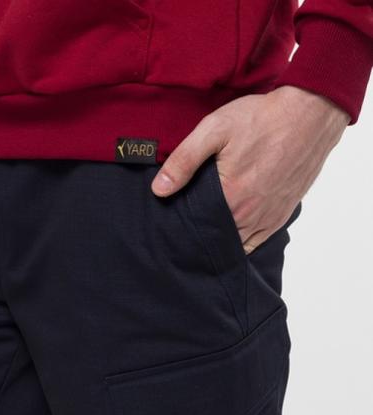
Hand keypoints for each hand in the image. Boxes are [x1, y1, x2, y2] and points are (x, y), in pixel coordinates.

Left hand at [151, 85, 349, 253]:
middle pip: (216, 240)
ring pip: (237, 245)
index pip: (197, 229)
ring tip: (204, 234)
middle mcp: (250, 214)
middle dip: (200, 239)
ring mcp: (268, 218)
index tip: (172, 227)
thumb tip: (159, 189)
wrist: (310, 114)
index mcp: (230, 196)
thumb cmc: (261, 119)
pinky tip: (230, 234)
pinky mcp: (281, 215)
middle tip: (185, 232)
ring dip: (221, 243)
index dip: (183, 230)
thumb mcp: (214, 130)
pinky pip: (257, 242)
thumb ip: (184, 160)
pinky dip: (242, 243)